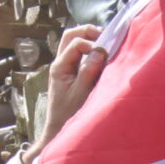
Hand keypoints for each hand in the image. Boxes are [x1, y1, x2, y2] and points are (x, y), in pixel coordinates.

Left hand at [28, 26, 108, 156]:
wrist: (58, 131)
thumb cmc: (69, 115)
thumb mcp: (81, 93)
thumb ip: (89, 71)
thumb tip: (100, 51)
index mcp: (59, 67)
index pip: (75, 43)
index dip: (92, 43)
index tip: (106, 53)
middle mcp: (60, 64)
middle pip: (70, 35)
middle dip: (88, 32)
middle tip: (105, 37)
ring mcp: (64, 67)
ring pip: (73, 42)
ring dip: (88, 39)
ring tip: (104, 44)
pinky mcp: (70, 73)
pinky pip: (78, 54)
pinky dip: (89, 50)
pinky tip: (100, 56)